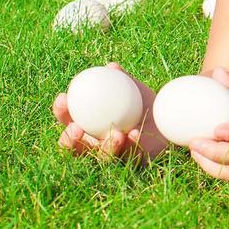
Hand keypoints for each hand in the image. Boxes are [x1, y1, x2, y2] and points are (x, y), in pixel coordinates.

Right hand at [53, 62, 169, 163]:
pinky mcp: (132, 161)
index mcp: (88, 123)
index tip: (63, 98)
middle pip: (74, 147)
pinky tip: (134, 133)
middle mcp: (96, 143)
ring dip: (106, 146)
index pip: (67, 119)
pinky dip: (132, 143)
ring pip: (102, 157)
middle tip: (76, 128)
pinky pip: (130, 155)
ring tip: (115, 133)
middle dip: (69, 139)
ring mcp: (113, 155)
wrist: (167, 117)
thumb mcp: (132, 88)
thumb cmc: (143, 101)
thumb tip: (111, 67)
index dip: (60, 111)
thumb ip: (120, 78)